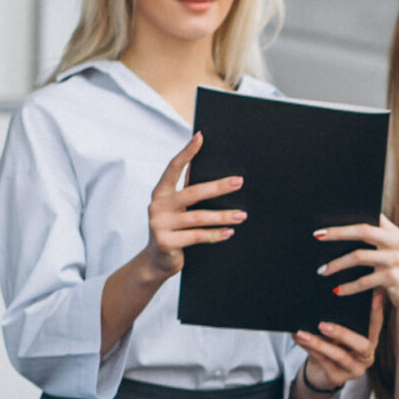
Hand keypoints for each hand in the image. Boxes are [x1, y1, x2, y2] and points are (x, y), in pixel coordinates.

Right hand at [146, 134, 245, 277]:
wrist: (157, 261)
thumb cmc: (173, 229)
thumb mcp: (177, 208)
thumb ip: (187, 189)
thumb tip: (204, 165)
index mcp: (161, 192)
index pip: (173, 168)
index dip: (187, 152)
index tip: (200, 137)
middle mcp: (158, 205)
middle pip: (192, 193)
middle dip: (218, 187)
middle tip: (238, 181)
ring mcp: (160, 224)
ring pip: (198, 218)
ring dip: (222, 216)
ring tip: (242, 215)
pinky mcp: (166, 242)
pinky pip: (196, 236)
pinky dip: (215, 234)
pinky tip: (229, 232)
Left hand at [294, 288, 384, 392]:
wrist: (320, 373)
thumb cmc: (331, 346)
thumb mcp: (337, 334)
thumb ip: (339, 320)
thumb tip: (326, 299)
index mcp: (370, 340)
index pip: (376, 324)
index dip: (377, 311)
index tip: (374, 296)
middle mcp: (366, 356)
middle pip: (362, 345)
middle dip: (343, 333)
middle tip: (323, 325)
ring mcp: (354, 369)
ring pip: (340, 356)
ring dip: (319, 343)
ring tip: (302, 333)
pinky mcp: (338, 378)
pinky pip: (323, 362)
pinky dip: (309, 349)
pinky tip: (298, 339)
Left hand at [312, 218, 398, 320]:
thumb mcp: (394, 255)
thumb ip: (377, 243)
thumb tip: (342, 235)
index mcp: (394, 233)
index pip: (370, 217)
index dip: (349, 217)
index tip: (328, 219)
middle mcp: (397, 243)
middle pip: (364, 231)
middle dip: (338, 232)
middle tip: (317, 236)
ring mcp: (397, 260)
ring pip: (360, 256)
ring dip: (337, 264)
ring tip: (322, 271)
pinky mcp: (395, 279)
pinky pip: (365, 281)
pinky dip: (349, 287)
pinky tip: (337, 291)